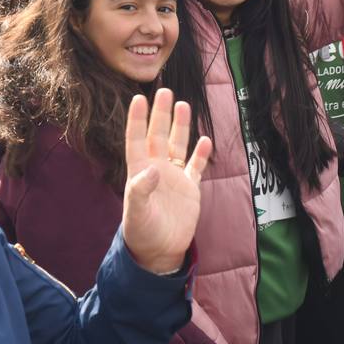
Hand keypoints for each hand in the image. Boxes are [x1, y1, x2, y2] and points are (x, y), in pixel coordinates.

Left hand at [121, 88, 212, 274]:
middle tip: (165, 91)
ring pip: (178, 145)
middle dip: (161, 114)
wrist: (160, 252)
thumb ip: (141, 190)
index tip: (138, 98)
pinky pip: (196, 166)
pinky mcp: (189, 188)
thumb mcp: (138, 213)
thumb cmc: (142, 233)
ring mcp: (174, 177)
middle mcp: (157, 169)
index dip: (137, 119)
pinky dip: (201, 154)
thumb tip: (153, 169)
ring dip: (181, 126)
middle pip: (159, 135)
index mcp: (140, 171)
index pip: (137, 139)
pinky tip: (206, 140)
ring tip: (183, 105)